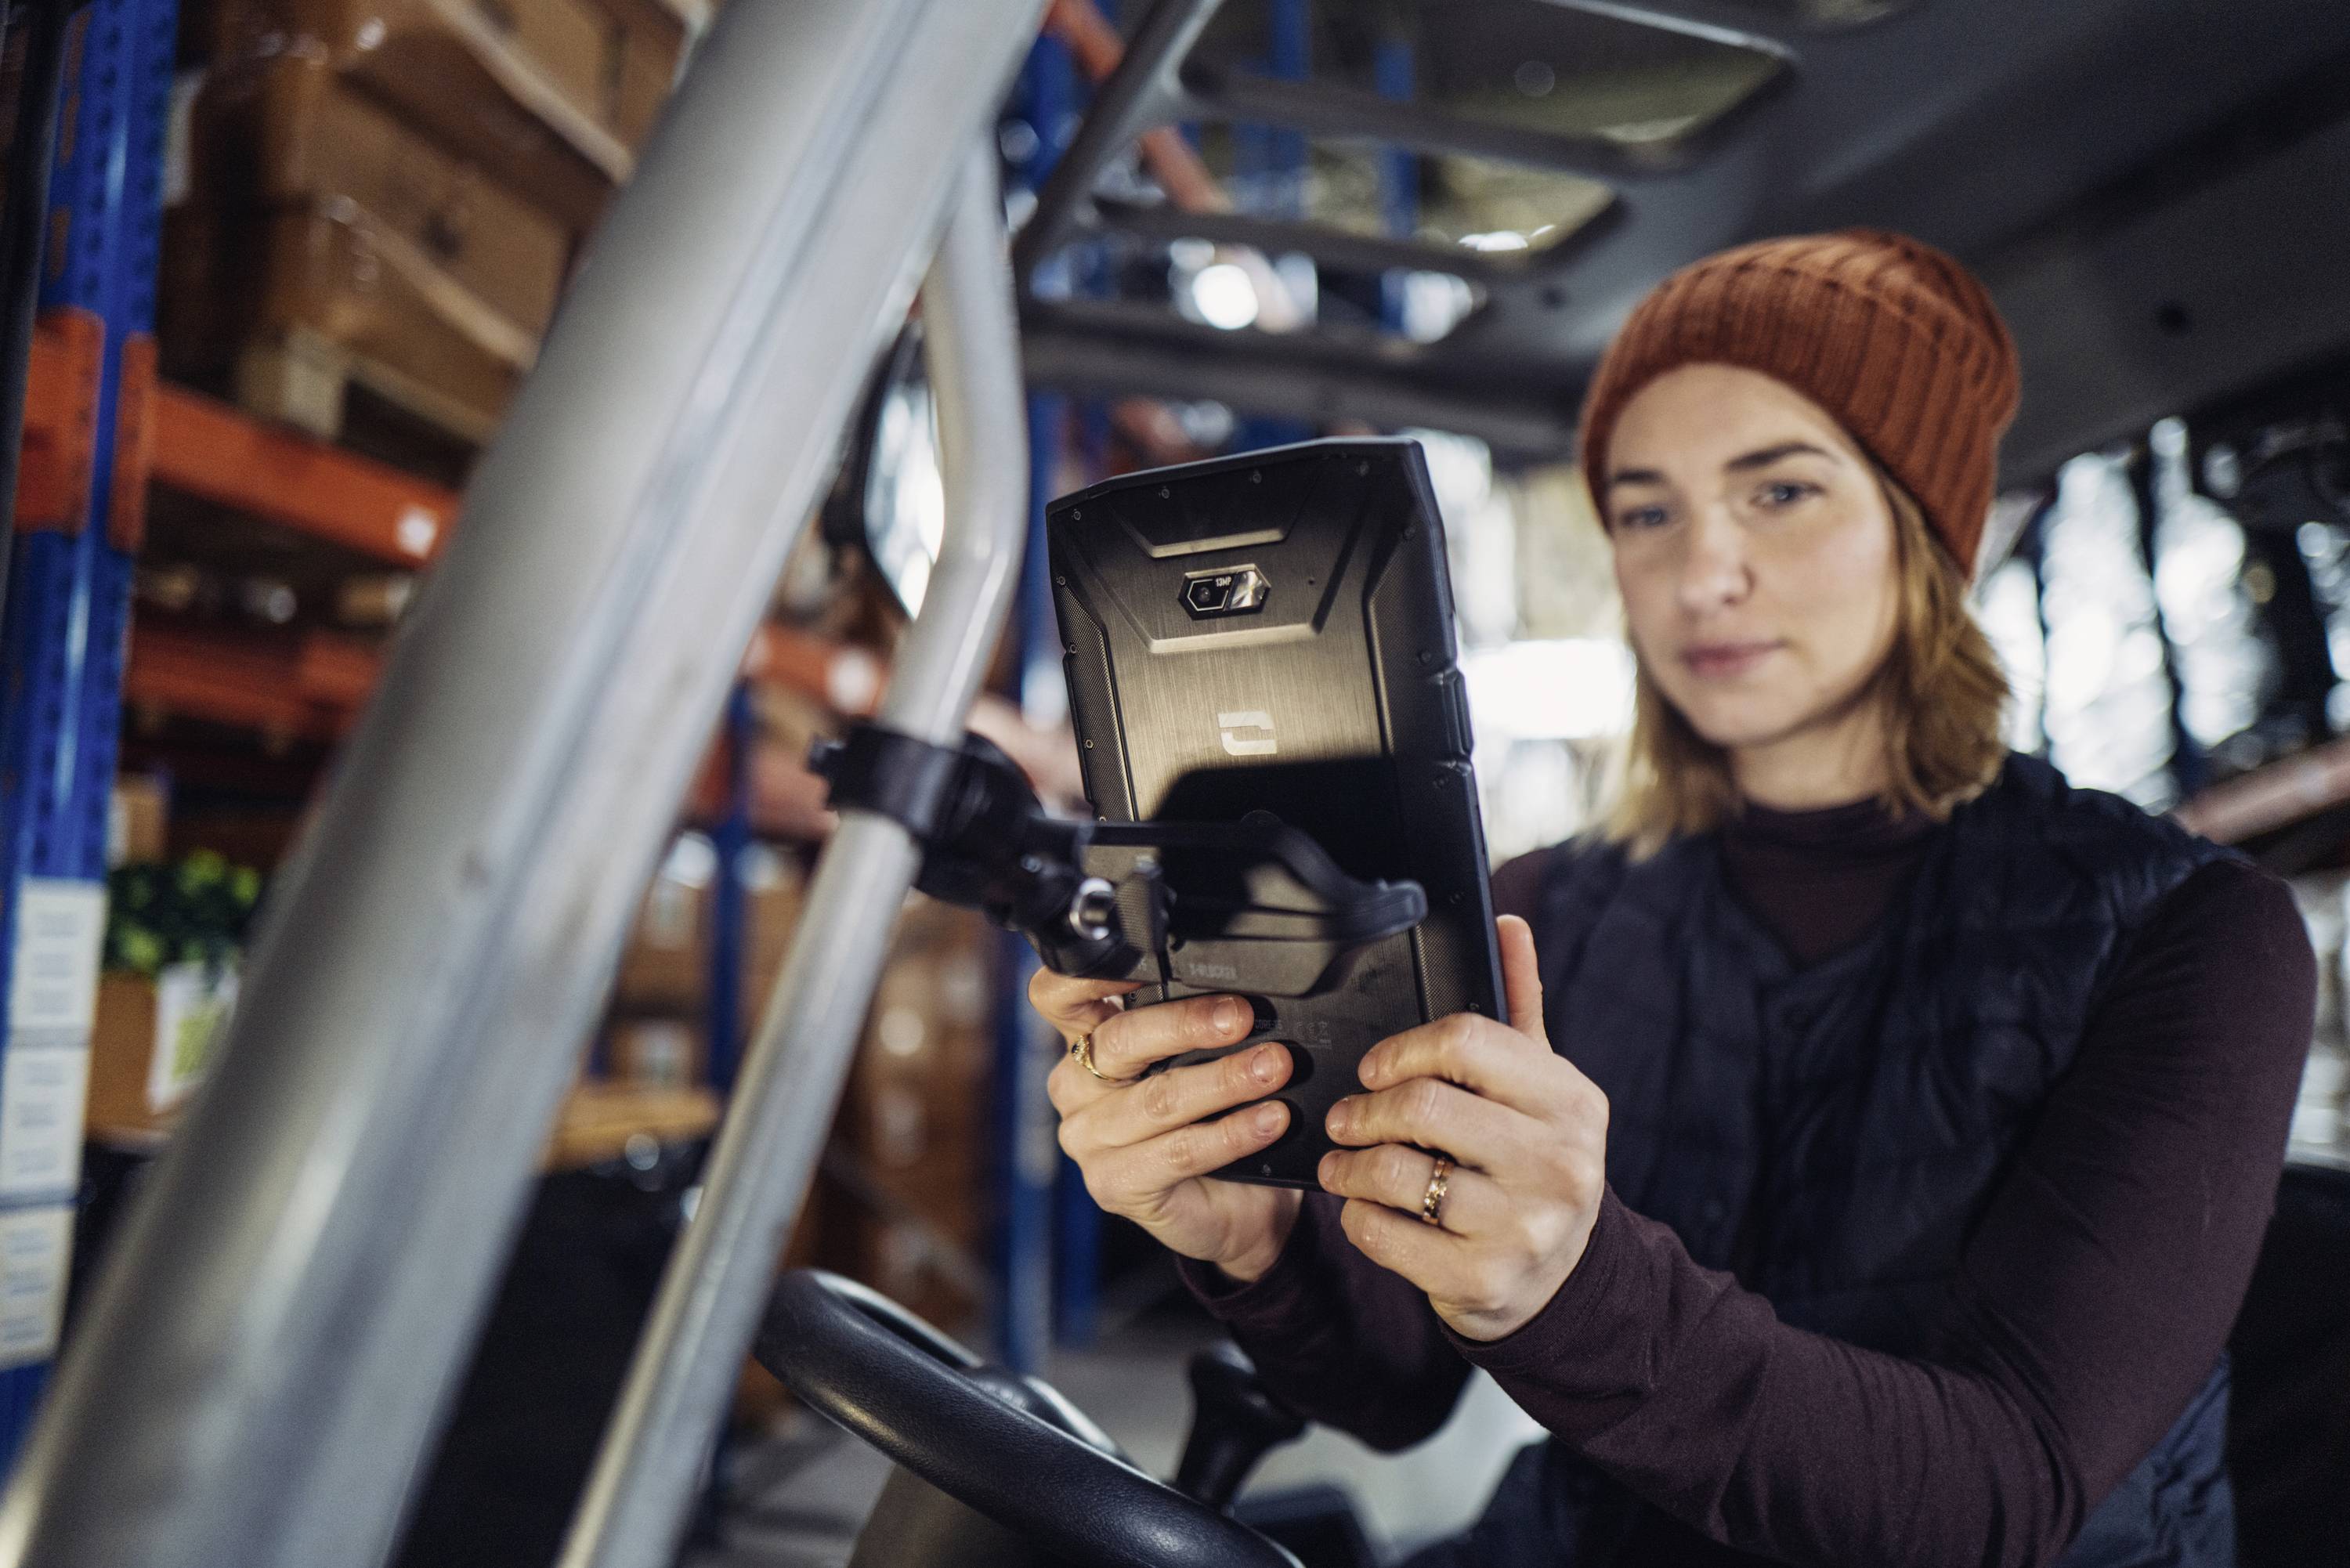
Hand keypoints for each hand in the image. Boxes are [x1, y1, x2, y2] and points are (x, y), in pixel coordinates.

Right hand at [1033, 969, 1303, 1282]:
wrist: (1232, 1206)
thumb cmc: (1212, 1118)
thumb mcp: (1198, 1058)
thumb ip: (1196, 1024)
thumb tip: (1243, 991)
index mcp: (1087, 1040)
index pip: (1059, 995)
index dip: (1088, 974)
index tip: (1146, 957)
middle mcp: (1076, 1085)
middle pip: (1119, 1040)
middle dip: (1187, 1023)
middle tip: (1241, 1016)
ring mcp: (1087, 1139)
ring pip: (1157, 1099)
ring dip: (1224, 1079)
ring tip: (1273, 1068)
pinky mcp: (1113, 1184)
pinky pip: (1177, 1152)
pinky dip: (1230, 1133)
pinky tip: (1268, 1120)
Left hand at [1317, 915, 1607, 1340]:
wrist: (1563, 1282)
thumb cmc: (1536, 1165)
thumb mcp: (1542, 1089)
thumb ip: (1519, 1007)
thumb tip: (1507, 924)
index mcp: (1571, 1102)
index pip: (1467, 1040)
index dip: (1403, 1048)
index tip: (1375, 1068)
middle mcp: (1557, 1163)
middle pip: (1423, 1104)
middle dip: (1365, 1109)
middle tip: (1346, 1117)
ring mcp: (1523, 1228)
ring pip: (1396, 1173)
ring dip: (1349, 1165)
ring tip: (1342, 1162)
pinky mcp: (1482, 1281)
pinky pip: (1383, 1234)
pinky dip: (1357, 1216)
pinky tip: (1364, 1207)